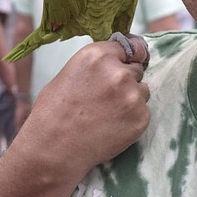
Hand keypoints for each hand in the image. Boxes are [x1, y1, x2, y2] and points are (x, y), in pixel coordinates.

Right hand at [9, 36, 150, 177]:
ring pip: (142, 91)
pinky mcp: (140, 118)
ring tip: (107, 114)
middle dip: (126, 80)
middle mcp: (118, 72)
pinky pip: (144, 112)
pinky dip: (132, 118)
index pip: (130, 46)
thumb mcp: (71, 72)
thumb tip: (118, 59)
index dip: (128, 56)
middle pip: (136, 69)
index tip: (131, 61)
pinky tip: (113, 126)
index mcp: (98, 55)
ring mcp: (132, 95)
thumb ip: (98, 64)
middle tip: (107, 98)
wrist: (52, 149)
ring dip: (131, 100)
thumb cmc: (53, 112)